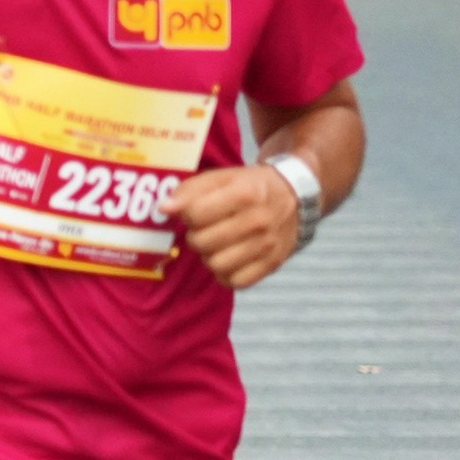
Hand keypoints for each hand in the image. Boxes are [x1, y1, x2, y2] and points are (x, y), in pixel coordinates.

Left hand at [170, 164, 303, 289]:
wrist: (295, 197)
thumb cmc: (250, 186)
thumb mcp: (221, 177)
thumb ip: (189, 190)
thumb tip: (164, 209)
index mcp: (244, 194)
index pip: (195, 214)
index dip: (186, 215)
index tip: (193, 212)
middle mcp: (258, 221)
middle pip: (202, 242)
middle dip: (195, 236)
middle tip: (204, 230)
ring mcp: (267, 246)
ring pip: (217, 265)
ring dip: (208, 257)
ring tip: (215, 245)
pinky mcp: (272, 264)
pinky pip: (236, 282)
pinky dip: (225, 274)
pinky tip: (227, 259)